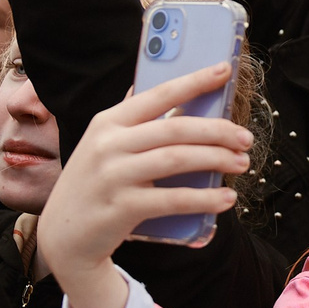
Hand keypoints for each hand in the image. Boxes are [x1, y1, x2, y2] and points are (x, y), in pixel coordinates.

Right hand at [37, 63, 252, 307]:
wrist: (63, 237)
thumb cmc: (93, 186)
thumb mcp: (101, 146)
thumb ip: (131, 122)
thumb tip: (167, 93)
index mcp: (107, 122)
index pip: (158, 94)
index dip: (194, 81)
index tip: (225, 70)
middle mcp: (108, 144)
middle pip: (175, 129)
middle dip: (217, 130)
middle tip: (245, 137)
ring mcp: (114, 176)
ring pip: (177, 159)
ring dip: (217, 159)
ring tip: (242, 164)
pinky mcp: (122, 208)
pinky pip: (173, 200)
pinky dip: (204, 199)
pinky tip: (225, 199)